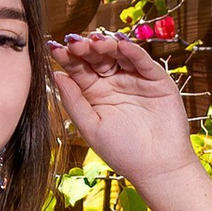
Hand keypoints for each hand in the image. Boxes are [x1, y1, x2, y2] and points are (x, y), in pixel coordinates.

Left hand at [49, 28, 197, 189]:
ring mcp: (135, 79)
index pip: (79, 69)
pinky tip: (120, 46)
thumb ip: (74, 101)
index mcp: (95, 93)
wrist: (157, 168)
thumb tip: (55, 74)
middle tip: (75, 43)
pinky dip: (132, 51)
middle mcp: (113, 83)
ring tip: (96, 42)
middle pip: (97, 58)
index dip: (68, 58)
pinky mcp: (156, 80)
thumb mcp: (91, 127)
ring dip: (106, 45)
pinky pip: (142, 62)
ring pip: (118, 55)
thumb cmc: (123, 152)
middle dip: (86, 48)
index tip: (54, 49)